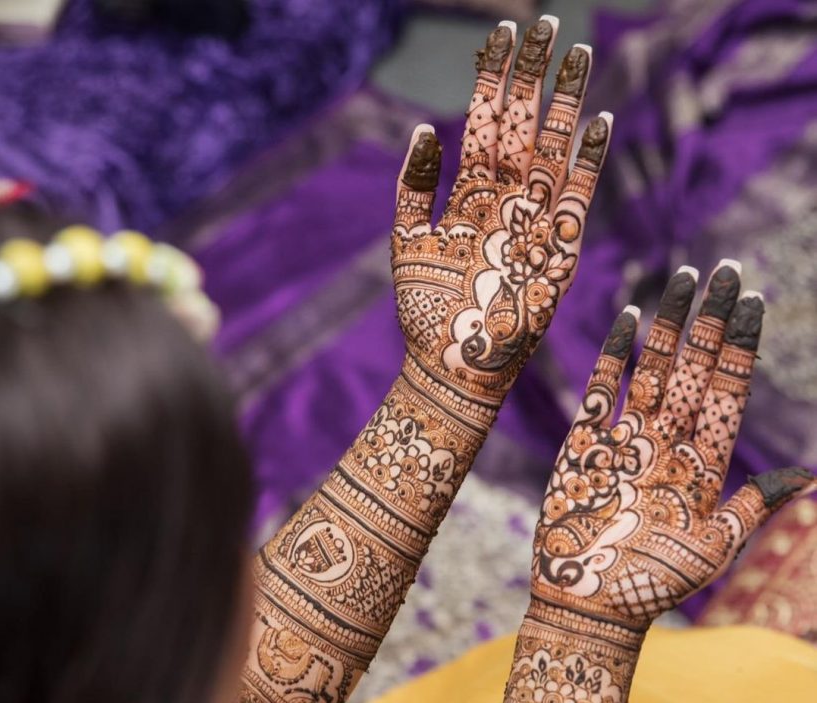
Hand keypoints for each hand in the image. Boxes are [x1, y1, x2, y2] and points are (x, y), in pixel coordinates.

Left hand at [391, 18, 610, 400]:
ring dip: (565, 105)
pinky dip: (586, 166)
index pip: (486, 123)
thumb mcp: (406, 243)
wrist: (450, 367)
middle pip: (523, 126)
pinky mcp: (557, 255)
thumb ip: (414, 187)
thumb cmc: (424, 313)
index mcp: (469, 195)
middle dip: (533, 76)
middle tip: (546, 23)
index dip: (495, 78)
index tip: (503, 33)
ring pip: (552, 153)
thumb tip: (427, 129)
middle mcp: (504, 202)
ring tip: (577, 55)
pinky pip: (576, 202)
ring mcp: (533, 225)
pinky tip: (596, 124)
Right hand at [531, 262, 814, 627]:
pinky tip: (629, 319)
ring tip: (685, 277)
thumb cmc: (653, 587)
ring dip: (670, 326)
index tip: (755, 301)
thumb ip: (753, 505)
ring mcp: (626, 442)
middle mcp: (667, 445)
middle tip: (727, 270)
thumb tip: (806, 474)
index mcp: (702, 466)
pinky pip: (603, 391)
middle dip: (712, 321)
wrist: (590, 606)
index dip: (741, 347)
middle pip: (694, 370)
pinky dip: (614, 356)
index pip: (726, 391)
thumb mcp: (716, 549)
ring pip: (654, 370)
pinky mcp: (585, 447)